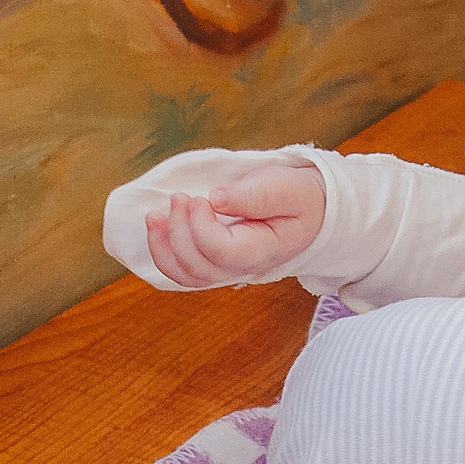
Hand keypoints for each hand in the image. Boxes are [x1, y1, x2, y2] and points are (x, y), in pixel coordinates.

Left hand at [144, 163, 325, 286]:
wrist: (309, 210)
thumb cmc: (299, 197)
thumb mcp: (285, 187)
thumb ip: (253, 194)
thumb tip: (216, 198)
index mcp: (266, 250)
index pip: (223, 251)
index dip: (201, 226)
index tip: (200, 198)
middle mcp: (246, 268)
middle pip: (200, 266)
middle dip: (179, 230)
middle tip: (180, 197)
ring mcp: (230, 270)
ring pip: (188, 275)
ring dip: (164, 246)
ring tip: (155, 215)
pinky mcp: (217, 263)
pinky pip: (185, 273)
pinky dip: (164, 254)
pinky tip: (158, 229)